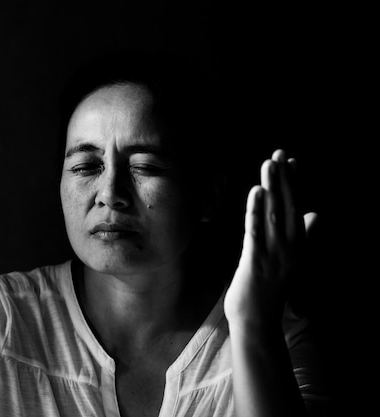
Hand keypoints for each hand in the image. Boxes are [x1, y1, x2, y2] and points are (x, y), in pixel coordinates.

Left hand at [224, 149, 316, 326]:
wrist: (258, 321)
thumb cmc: (271, 290)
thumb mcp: (292, 260)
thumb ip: (305, 236)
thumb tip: (316, 214)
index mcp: (297, 245)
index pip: (296, 207)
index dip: (294, 184)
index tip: (292, 161)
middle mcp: (289, 247)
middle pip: (288, 206)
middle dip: (284, 179)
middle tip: (279, 153)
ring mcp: (273, 253)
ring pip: (274, 214)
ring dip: (272, 188)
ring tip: (269, 164)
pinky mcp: (255, 260)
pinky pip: (256, 231)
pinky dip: (256, 210)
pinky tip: (255, 192)